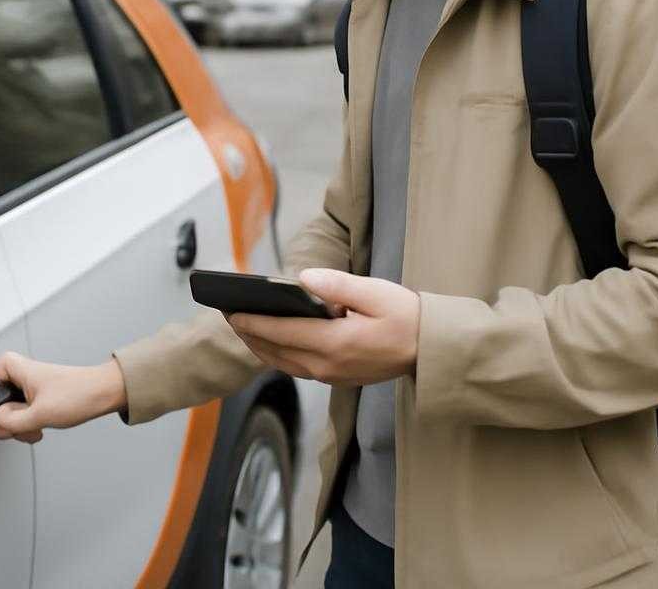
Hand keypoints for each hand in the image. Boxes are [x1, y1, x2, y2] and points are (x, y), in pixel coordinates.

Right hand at [0, 353, 127, 444]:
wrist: (104, 394)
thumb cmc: (78, 394)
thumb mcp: (40, 414)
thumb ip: (11, 421)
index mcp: (18, 369)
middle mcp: (22, 376)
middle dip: (5, 421)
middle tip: (16, 428)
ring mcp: (29, 389)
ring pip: (9, 411)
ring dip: (18, 427)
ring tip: (34, 430)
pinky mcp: (38, 399)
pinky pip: (22, 415)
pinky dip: (27, 426)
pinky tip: (38, 430)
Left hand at [226, 268, 419, 386]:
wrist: (430, 349)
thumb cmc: (405, 316)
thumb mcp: (374, 292)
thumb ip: (337, 285)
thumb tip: (302, 279)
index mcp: (335, 342)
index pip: (281, 332)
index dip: (252, 322)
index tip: (230, 311)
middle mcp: (328, 365)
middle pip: (276, 351)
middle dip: (249, 333)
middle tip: (227, 315)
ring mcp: (332, 376)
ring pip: (283, 363)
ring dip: (260, 347)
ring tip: (242, 327)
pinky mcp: (337, 377)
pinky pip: (297, 368)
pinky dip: (278, 355)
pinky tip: (270, 342)